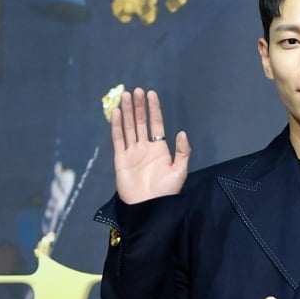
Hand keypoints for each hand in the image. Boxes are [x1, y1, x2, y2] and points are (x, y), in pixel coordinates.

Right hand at [111, 87, 190, 203]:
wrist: (149, 208)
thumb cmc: (166, 192)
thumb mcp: (179, 172)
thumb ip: (182, 152)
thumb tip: (181, 132)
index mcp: (160, 150)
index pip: (156, 124)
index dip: (154, 109)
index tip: (151, 94)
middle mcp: (145, 148)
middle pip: (141, 123)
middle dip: (139, 106)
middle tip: (136, 90)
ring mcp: (132, 153)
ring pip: (129, 128)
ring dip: (128, 112)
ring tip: (126, 95)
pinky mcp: (120, 159)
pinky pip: (118, 139)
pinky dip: (117, 126)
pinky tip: (117, 113)